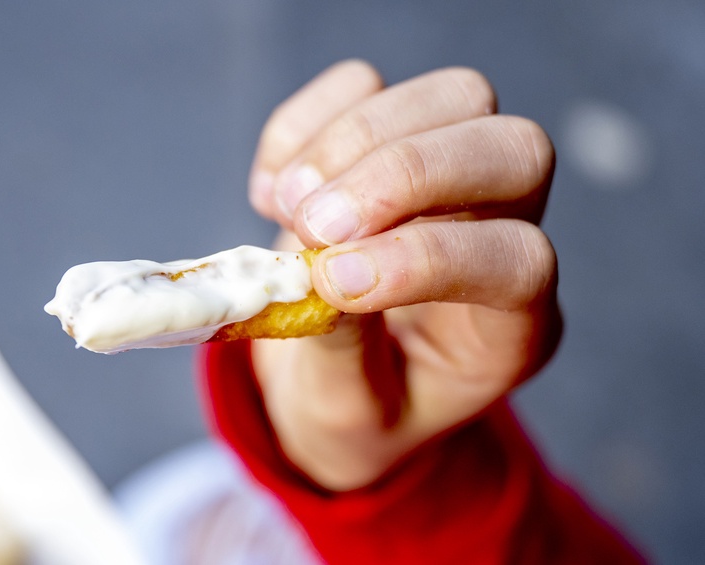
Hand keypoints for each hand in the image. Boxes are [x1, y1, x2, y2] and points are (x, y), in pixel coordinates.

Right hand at [248, 60, 560, 490]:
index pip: (519, 261)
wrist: (332, 385)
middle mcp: (501, 236)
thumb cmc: (353, 410)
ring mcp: (453, 180)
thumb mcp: (344, 413)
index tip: (332, 283)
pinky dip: (306, 125)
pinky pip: (369, 86)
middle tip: (314, 223)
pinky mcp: (390, 142)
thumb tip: (319, 268)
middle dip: (405, 171)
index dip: (428, 258)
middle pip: (514, 150)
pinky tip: (272, 193)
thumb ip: (341, 351)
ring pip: (457, 97)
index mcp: (511, 327)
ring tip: (288, 207)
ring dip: (354, 139)